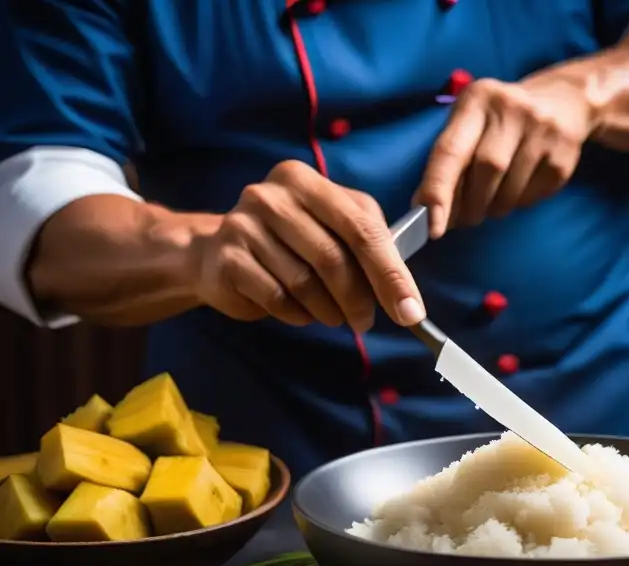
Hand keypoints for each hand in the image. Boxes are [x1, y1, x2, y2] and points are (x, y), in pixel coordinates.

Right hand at [192, 160, 424, 330]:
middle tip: (366, 322)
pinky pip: (277, 298)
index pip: (362, 228)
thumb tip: (406, 297)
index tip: (410, 311)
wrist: (218, 253)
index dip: (390, 273)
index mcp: (306, 181)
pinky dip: (297, 314)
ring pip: (305, 283)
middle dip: (359, 299)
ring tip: (334, 317)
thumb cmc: (291, 243)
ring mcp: (243, 225)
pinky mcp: (227, 258)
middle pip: (333, 257)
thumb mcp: (332, 229)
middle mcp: (272, 196)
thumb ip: (368, 246)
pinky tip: (301, 313)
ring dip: (328, 310)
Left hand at [414, 75, 595, 237]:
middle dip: (471, 204)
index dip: (438, 190)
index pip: (451, 150)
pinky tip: (517, 191)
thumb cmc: (501, 121)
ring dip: (494, 208)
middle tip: (467, 217)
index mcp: (477, 98)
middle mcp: (511, 108)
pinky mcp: (564, 153)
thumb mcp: (471, 123)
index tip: (431, 226)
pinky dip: (519, 203)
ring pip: (510, 190)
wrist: (563, 101)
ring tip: (492, 202)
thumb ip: (447, 161)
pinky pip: (533, 196)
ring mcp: (543, 129)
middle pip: (485, 171)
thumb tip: (426, 211)